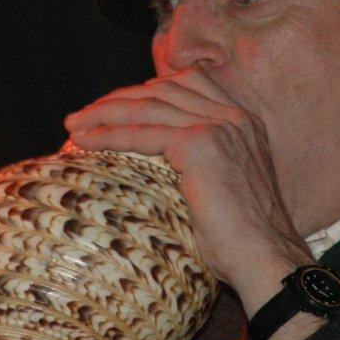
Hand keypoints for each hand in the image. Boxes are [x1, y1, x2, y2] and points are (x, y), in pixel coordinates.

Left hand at [63, 67, 313, 318]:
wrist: (264, 257)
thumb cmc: (243, 240)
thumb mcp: (224, 188)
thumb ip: (201, 164)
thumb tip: (159, 167)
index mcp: (243, 121)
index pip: (188, 82)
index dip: (147, 90)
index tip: (116, 106)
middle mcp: (234, 116)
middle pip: (164, 87)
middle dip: (120, 97)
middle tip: (85, 115)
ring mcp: (219, 127)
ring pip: (149, 106)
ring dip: (104, 113)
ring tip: (74, 125)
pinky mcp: (202, 145)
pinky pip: (143, 133)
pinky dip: (109, 135)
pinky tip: (85, 142)